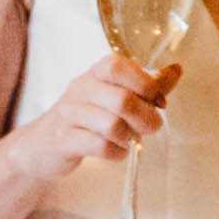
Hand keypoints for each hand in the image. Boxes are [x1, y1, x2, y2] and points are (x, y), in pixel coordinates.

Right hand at [30, 50, 177, 178]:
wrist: (42, 143)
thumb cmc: (86, 116)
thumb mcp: (113, 94)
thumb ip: (147, 84)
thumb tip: (176, 70)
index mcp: (96, 73)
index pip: (118, 66)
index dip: (144, 83)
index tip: (158, 100)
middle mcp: (80, 89)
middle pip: (122, 100)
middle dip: (145, 118)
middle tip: (150, 127)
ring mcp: (69, 114)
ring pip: (112, 125)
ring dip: (130, 137)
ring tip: (130, 140)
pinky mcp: (64, 140)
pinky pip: (100, 147)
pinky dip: (117, 152)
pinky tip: (116, 151)